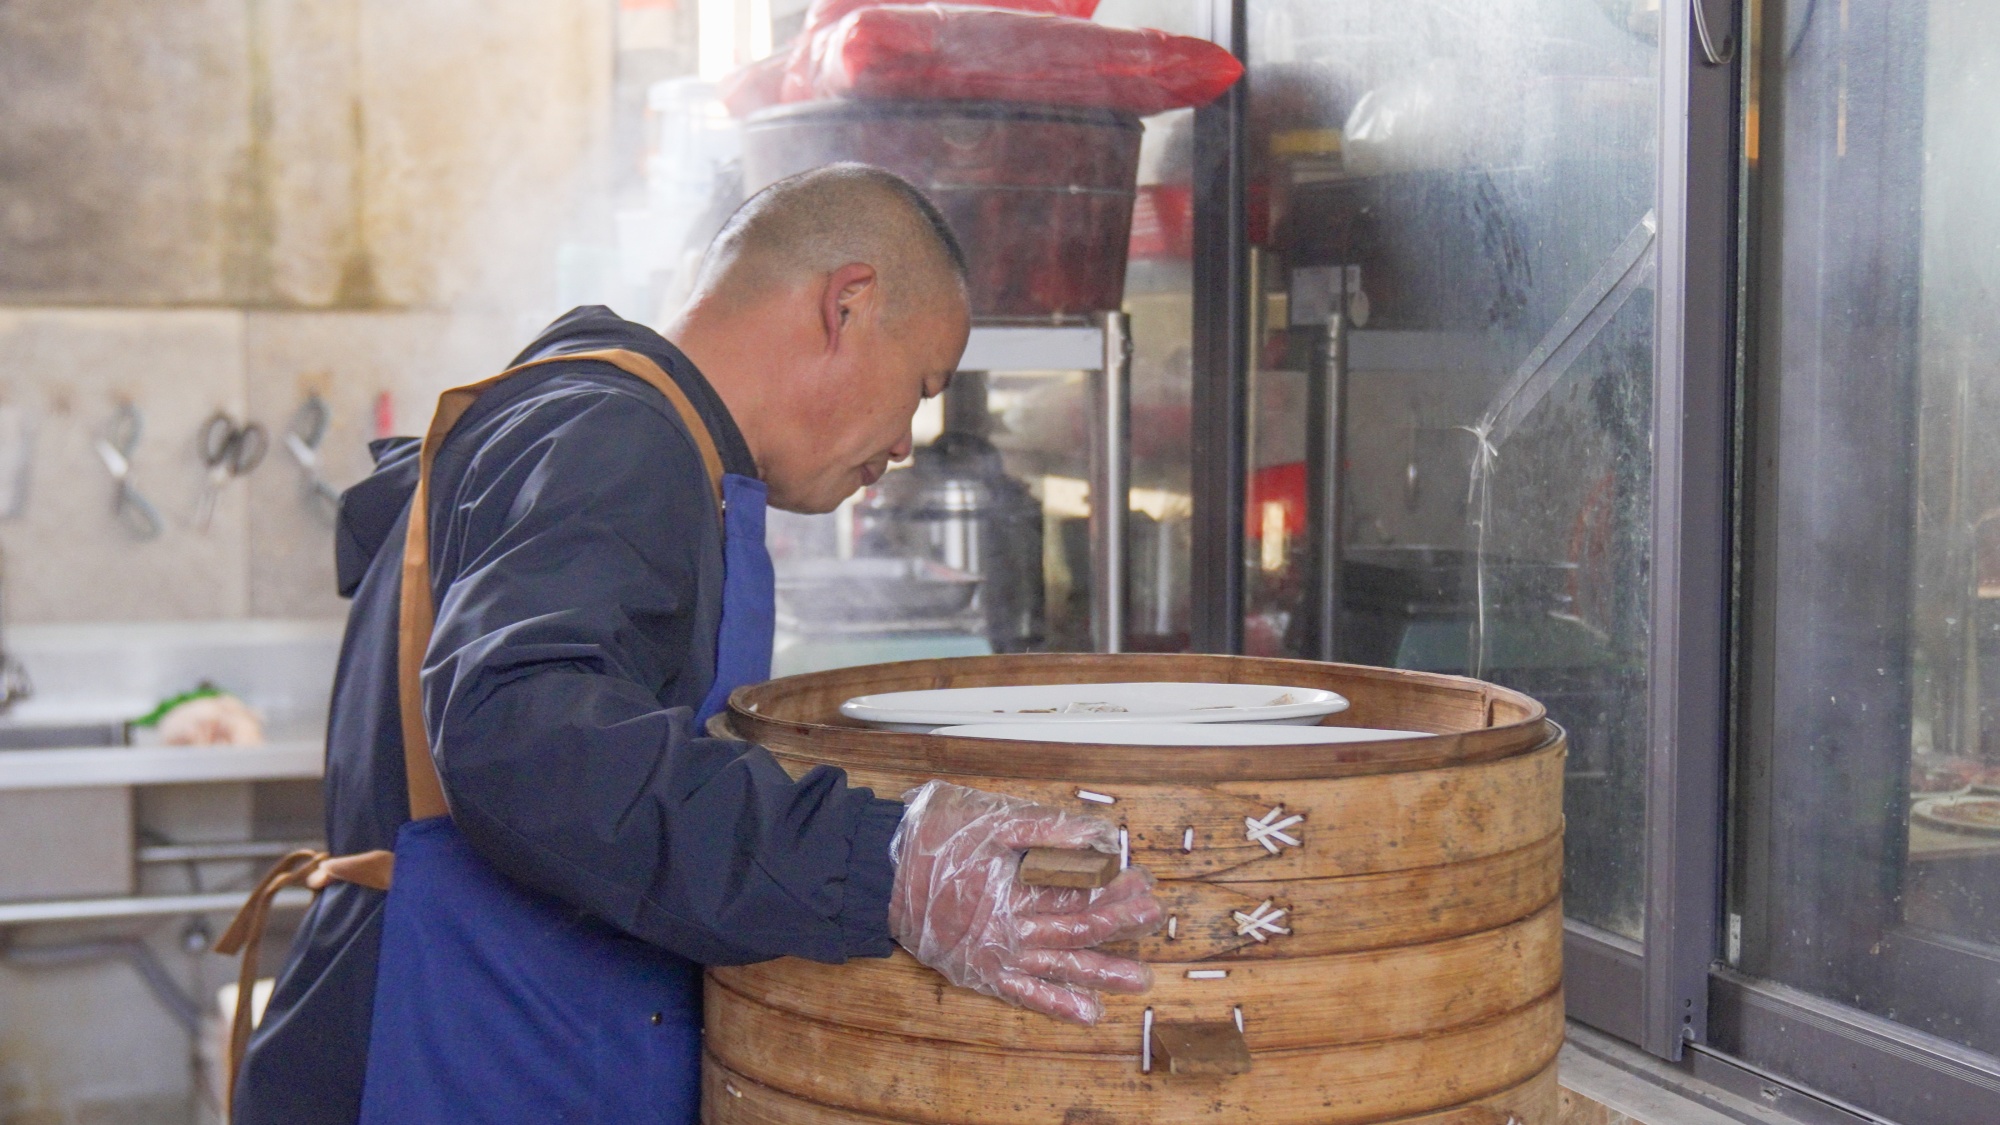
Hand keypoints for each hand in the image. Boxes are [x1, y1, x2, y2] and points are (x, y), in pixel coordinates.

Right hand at [888, 780, 1163, 1023]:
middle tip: (1154, 917)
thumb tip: (1102, 836)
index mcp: (1016, 890)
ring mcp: (994, 955)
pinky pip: (1023, 994)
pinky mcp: (978, 971)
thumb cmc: (933, 837)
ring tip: (1139, 979)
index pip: (1080, 894)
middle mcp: (1009, 930)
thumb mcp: (995, 819)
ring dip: (1101, 973)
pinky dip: (1055, 1003)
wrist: (878, 871)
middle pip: (1076, 930)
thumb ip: (1050, 828)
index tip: (1142, 880)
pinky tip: (1086, 1012)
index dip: (1115, 889)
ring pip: (1059, 967)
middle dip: (1119, 924)